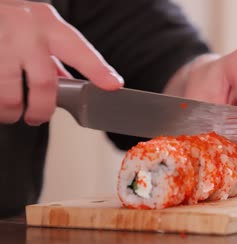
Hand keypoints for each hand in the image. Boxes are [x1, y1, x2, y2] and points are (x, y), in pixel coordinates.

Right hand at [0, 0, 123, 125]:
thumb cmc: (15, 21)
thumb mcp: (42, 30)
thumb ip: (58, 56)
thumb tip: (74, 84)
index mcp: (49, 26)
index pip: (79, 51)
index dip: (98, 70)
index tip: (113, 84)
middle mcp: (27, 31)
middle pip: (43, 82)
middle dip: (42, 109)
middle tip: (37, 117)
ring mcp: (1, 41)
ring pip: (9, 92)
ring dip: (11, 110)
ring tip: (11, 113)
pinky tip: (0, 101)